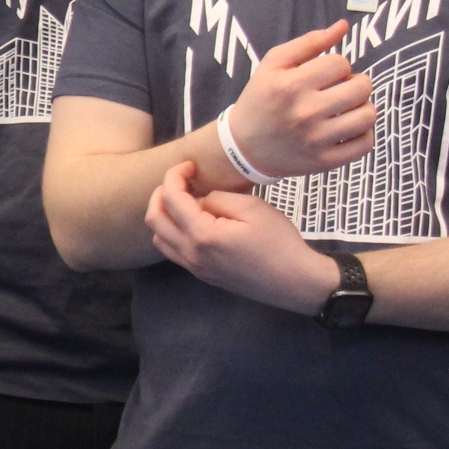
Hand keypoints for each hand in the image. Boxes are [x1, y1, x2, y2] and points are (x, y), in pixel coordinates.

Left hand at [145, 160, 340, 312]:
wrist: (295, 282)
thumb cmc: (279, 242)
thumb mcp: (253, 208)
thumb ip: (219, 199)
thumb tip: (199, 200)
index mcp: (202, 235)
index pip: (171, 199)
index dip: (174, 176)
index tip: (189, 166)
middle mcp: (190, 253)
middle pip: (154, 219)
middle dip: (161, 194)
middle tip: (181, 181)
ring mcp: (193, 267)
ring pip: (159, 237)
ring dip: (165, 215)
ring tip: (187, 201)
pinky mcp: (201, 274)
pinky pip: (172, 251)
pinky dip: (172, 232)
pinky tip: (193, 222)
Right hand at [224, 23, 375, 183]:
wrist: (243, 148)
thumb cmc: (261, 101)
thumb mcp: (272, 66)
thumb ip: (308, 43)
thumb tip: (343, 26)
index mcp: (290, 85)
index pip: (340, 63)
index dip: (336, 65)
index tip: (324, 76)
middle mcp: (304, 112)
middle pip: (361, 87)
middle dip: (354, 83)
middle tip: (339, 91)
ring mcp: (316, 139)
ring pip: (368, 115)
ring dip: (362, 108)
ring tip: (346, 109)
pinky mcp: (325, 161)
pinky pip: (366, 144)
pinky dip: (363, 134)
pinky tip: (347, 129)